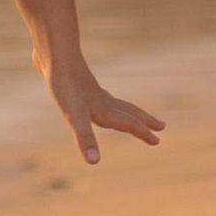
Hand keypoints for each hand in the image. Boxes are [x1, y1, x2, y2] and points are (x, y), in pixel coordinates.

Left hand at [41, 51, 165, 167]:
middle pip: (127, 111)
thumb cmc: (65, 86)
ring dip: (125, 109)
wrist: (54, 53)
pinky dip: (101, 96)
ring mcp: (88, 89)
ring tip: (130, 111)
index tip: (158, 141)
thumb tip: (94, 162)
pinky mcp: (75, 80)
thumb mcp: (74, 117)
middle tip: (161, 125)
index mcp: (103, 110)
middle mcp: (100, 99)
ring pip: (113, 101)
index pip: (128, 123)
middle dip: (144, 120)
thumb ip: (85, 139)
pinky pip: (94, 91)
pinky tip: (92, 95)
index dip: (142, 133)